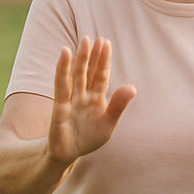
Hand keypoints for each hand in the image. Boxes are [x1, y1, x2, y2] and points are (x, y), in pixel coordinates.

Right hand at [48, 36, 135, 165]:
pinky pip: (62, 86)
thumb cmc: (89, 138)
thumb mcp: (109, 123)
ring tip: (83, 41)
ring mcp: (71, 100)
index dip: (104, 61)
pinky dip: (63, 70)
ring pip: (76, 75)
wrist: (68, 155)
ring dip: (80, 59)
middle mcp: (84, 96)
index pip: (101, 76)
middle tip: (96, 37)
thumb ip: (119, 105)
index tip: (106, 43)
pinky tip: (64, 56)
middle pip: (89, 72)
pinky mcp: (60, 107)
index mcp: (97, 99)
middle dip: (93, 55)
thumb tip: (133, 87)